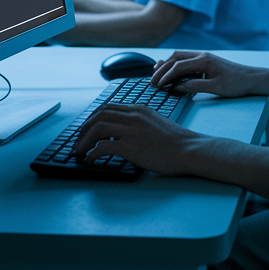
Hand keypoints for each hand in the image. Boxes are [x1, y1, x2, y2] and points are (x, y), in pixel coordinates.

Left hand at [73, 104, 199, 174]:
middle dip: (84, 129)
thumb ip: (140, 124)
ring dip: (84, 141)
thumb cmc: (178, 142)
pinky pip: (102, 148)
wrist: (190, 150)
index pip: (108, 108)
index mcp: (140, 110)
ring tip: (80, 152)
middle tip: (78, 142)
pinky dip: (92, 154)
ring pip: (97, 129)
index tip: (86, 129)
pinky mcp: (130, 147)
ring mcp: (131, 131)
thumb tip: (124, 134)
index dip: (93, 118)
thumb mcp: (157, 124)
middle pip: (99, 115)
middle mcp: (133, 116)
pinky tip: (90, 161)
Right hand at [150, 51, 262, 96]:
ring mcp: (204, 56)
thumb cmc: (236, 84)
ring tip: (156, 75)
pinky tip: (170, 71)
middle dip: (162, 69)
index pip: (178, 66)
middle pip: (175, 58)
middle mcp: (202, 55)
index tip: (157, 86)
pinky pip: (186, 60)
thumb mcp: (216, 88)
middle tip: (152, 82)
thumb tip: (176, 87)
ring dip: (167, 65)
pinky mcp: (206, 61)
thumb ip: (195, 86)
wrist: (252, 78)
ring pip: (179, 57)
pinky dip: (175, 65)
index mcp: (204, 60)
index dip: (166, 76)